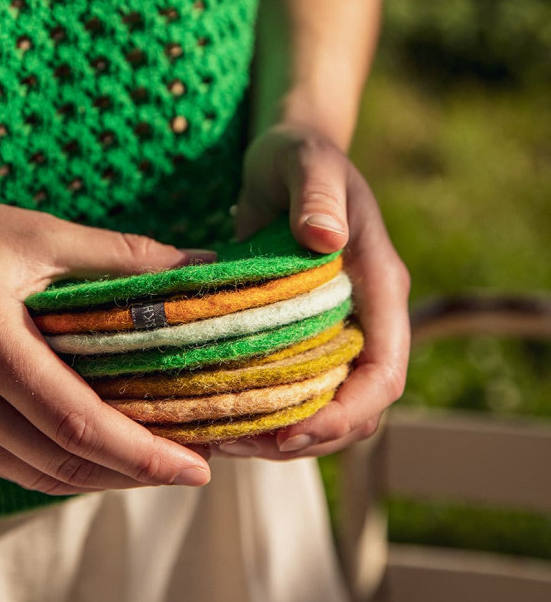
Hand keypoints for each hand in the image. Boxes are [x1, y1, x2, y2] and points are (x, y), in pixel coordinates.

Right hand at [0, 188, 213, 493]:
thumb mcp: (31, 232)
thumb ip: (118, 254)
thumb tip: (196, 263)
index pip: (78, 425)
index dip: (143, 454)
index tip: (195, 468)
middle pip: (62, 464)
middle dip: (135, 475)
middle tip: (190, 468)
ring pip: (35, 475)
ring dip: (100, 478)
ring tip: (153, 464)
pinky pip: (6, 464)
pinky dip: (58, 469)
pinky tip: (94, 452)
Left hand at [216, 122, 410, 458]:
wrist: (287, 158)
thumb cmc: (300, 156)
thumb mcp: (306, 162)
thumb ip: (317, 195)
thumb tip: (325, 239)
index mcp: (380, 287)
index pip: (385, 373)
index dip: (346, 413)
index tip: (291, 432)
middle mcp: (366, 319)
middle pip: (356, 410)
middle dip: (306, 439)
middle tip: (235, 445)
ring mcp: (336, 331)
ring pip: (325, 409)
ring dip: (279, 434)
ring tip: (218, 439)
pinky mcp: (304, 336)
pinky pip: (294, 390)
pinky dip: (262, 412)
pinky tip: (216, 414)